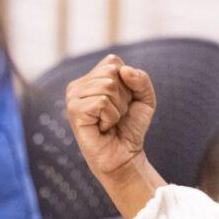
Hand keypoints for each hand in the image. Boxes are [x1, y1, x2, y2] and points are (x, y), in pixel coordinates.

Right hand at [65, 55, 155, 176]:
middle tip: (116, 115)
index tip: (122, 103)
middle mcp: (78, 85)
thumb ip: (141, 79)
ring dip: (117, 108)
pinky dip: (111, 117)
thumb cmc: (130, 127)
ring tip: (109, 121)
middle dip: (123, 96)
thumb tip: (124, 70)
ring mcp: (73, 97)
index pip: (114, 62)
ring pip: (108, 86)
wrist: (125, 156)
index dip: (127, 84)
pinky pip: (102, 102)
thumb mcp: (145, 98)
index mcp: (91, 78)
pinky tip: (103, 127)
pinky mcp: (73, 111)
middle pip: (111, 73)